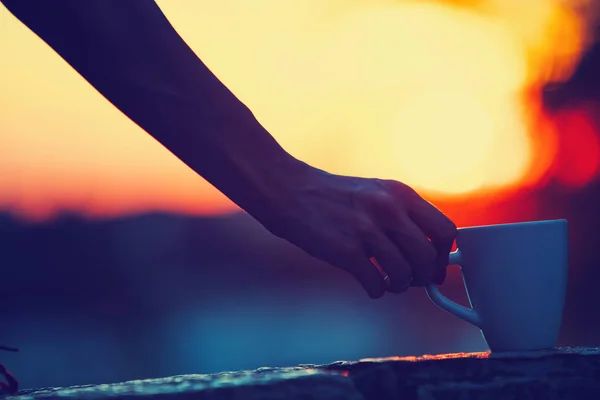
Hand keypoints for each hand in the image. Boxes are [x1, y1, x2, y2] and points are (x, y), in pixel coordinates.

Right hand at [251, 164, 456, 298]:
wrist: (289, 191)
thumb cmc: (332, 196)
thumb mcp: (375, 193)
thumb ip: (402, 215)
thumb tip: (427, 251)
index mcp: (400, 193)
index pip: (445, 230)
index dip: (443, 255)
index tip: (435, 266)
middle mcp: (388, 210)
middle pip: (428, 257)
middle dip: (423, 276)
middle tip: (411, 279)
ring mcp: (366, 230)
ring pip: (404, 274)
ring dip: (399, 285)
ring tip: (387, 280)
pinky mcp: (345, 251)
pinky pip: (376, 284)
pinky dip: (376, 290)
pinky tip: (368, 283)